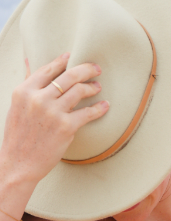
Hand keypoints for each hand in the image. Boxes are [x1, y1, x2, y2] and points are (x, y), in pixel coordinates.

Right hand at [0, 53, 108, 188]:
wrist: (19, 163)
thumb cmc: (18, 137)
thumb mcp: (16, 106)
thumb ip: (27, 86)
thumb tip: (28, 61)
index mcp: (24, 91)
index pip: (48, 69)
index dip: (63, 61)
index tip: (73, 57)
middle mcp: (38, 98)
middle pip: (67, 76)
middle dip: (85, 69)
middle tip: (96, 69)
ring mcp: (53, 112)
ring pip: (79, 91)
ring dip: (92, 87)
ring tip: (98, 87)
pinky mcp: (66, 127)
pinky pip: (87, 113)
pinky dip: (99, 108)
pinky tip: (105, 106)